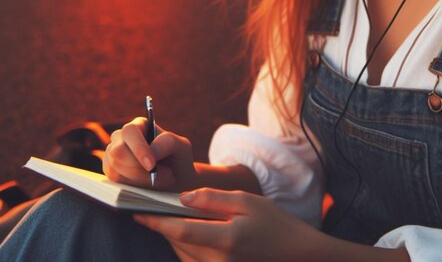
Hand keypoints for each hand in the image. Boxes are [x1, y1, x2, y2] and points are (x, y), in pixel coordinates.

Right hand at [103, 117, 197, 190]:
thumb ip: (168, 142)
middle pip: (118, 152)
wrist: (175, 180)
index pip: (130, 131)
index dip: (138, 148)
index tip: (151, 166)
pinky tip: (149, 186)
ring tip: (161, 181)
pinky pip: (115, 183)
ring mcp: (112, 156)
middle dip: (139, 170)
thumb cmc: (178, 158)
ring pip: (115, 169)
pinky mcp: (111, 174)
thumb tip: (151, 150)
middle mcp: (121, 138)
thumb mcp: (182, 146)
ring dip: (140, 180)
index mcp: (139, 125)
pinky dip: (134, 188)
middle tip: (165, 176)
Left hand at [134, 188, 322, 261]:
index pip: (181, 230)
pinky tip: (182, 229)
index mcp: (226, 240)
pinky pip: (191, 260)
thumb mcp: (246, 201)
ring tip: (161, 214)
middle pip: (177, 242)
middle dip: (161, 224)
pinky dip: (183, 244)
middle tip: (145, 206)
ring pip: (182, 252)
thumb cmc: (272, 222)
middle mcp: (218, 261)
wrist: (293, 253)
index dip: (156, 220)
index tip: (137, 210)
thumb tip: (183, 197)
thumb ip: (213, 199)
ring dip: (171, 234)